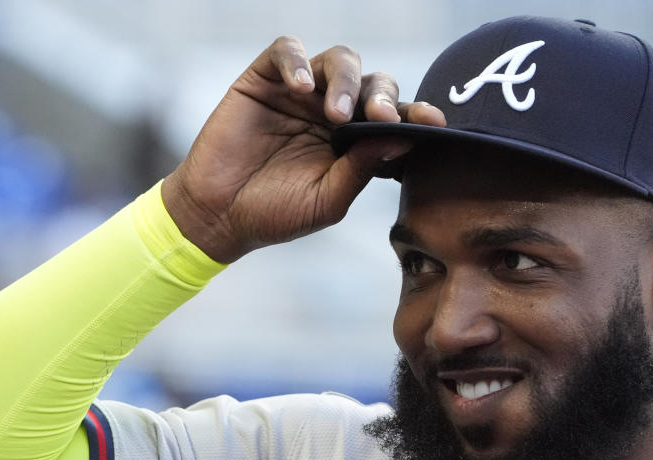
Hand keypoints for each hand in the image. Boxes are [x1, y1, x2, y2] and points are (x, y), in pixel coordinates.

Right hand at [162, 36, 445, 262]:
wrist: (218, 216)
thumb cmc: (274, 213)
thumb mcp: (327, 200)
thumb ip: (363, 168)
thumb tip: (405, 138)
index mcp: (355, 141)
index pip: (394, 117)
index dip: (417, 114)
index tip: (434, 123)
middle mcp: (332, 111)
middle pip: (372, 82)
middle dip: (381, 96)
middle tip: (378, 117)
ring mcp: (300, 93)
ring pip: (338, 60)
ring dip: (345, 81)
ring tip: (335, 113)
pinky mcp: (265, 80)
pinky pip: (287, 51)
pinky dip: (297, 62)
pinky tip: (302, 87)